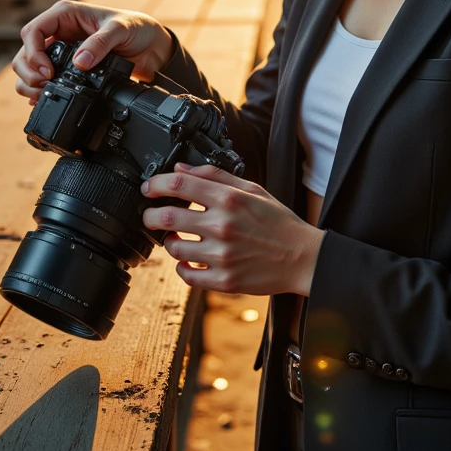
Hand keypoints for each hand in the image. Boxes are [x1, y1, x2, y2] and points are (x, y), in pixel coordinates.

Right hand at [12, 1, 174, 103]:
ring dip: (31, 84)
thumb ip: (100, 44)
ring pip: (28, 68)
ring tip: (46, 94)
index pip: (33, 31)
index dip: (34, 54)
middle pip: (25, 52)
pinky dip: (39, 91)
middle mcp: (58, 31)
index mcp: (65, 15)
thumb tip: (80, 62)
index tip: (48, 72)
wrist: (149, 46)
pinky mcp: (65, 67)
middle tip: (45, 86)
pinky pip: (42, 79)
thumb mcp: (120, 30)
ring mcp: (60, 51)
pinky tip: (46, 99)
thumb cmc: (135, 28)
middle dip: (29, 72)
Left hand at [141, 161, 324, 296]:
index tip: (148, 188)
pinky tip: (187, 260)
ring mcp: (222, 256)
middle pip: (167, 217)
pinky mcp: (224, 280)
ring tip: (176, 238)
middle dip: (150, 216)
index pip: (180, 185)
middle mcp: (223, 226)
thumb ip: (216, 176)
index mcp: (230, 199)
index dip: (156, 184)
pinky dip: (181, 267)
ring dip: (168, 242)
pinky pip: (186, 275)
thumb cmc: (279, 223)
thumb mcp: (252, 189)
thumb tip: (181, 169)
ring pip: (174, 248)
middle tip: (150, 216)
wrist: (302, 258)